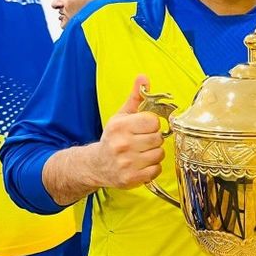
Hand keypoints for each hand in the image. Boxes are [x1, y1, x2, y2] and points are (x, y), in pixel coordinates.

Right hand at [90, 74, 165, 188]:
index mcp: (120, 126)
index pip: (153, 122)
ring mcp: (127, 163)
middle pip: (158, 138)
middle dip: (153, 139)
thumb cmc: (112, 138)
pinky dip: (152, 168)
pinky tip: (141, 164)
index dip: (152, 125)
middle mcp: (122, 145)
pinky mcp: (131, 178)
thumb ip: (135, 97)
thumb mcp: (121, 116)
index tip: (144, 128)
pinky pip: (156, 170)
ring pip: (159, 154)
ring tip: (141, 152)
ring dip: (154, 154)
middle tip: (143, 141)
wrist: (96, 165)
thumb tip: (144, 77)